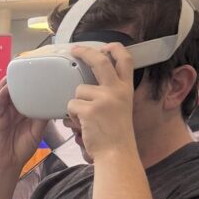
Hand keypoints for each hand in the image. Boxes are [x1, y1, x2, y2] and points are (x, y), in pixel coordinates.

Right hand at [0, 78, 47, 173]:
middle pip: (15, 88)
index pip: (27, 92)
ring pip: (4, 92)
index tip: (40, 70)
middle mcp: (13, 109)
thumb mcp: (38, 130)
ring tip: (15, 70)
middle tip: (27, 64)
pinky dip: (1, 93)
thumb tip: (53, 103)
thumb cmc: (22, 148)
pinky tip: (6, 87)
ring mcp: (4, 112)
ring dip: (9, 81)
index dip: (32, 81)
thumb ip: (43, 116)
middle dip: (20, 76)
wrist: (9, 163)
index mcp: (24, 110)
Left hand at [67, 44, 136, 160]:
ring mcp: (103, 98)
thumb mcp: (121, 107)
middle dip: (85, 52)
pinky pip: (71, 105)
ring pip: (79, 90)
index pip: (125, 60)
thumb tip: (91, 83)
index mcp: (126, 88)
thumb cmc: (115, 135)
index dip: (115, 48)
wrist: (116, 153)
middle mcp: (117, 90)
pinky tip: (82, 124)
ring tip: (86, 119)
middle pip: (100, 61)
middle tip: (74, 49)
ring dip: (77, 104)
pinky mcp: (90, 109)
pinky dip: (72, 116)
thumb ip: (111, 93)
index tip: (106, 46)